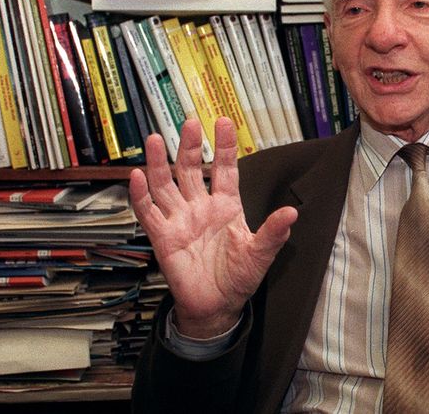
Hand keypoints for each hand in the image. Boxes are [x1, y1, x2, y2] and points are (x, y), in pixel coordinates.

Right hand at [129, 118, 297, 337]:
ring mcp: (180, 220)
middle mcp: (200, 207)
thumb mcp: (260, 255)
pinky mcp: (163, 237)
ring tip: (156, 139)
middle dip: (190, 146)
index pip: (225, 169)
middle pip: (191, 170)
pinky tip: (136, 176)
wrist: (216, 307)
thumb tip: (292, 212)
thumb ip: (273, 233)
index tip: (224, 122)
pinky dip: (140, 195)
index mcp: (226, 206)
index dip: (224, 146)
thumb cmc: (238, 278)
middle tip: (190, 122)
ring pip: (166, 184)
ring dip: (160, 162)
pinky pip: (148, 212)